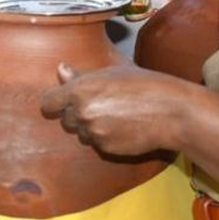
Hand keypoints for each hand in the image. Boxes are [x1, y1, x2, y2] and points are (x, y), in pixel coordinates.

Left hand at [40, 63, 189, 156]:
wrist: (170, 111)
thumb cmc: (144, 84)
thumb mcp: (112, 72)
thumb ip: (81, 76)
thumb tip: (60, 70)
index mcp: (80, 90)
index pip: (48, 103)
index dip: (55, 102)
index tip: (61, 102)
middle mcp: (82, 113)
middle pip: (65, 119)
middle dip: (78, 114)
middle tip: (101, 105)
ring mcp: (93, 133)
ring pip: (82, 133)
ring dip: (91, 127)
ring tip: (116, 116)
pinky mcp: (106, 149)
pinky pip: (97, 145)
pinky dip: (105, 139)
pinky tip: (123, 128)